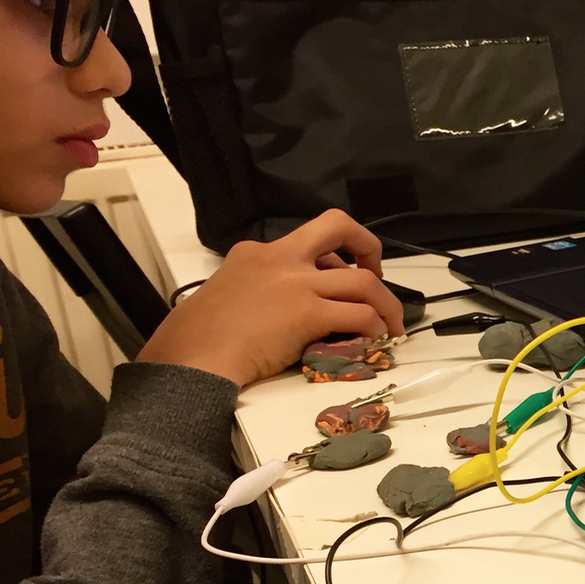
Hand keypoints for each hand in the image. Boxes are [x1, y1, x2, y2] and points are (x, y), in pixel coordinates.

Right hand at [137, 210, 404, 387]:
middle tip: (378, 275)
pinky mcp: (308, 312)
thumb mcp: (225, 294)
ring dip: (386, 303)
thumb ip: (253, 291)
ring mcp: (296, 283)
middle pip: (337, 226)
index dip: (329, 259)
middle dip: (368, 245)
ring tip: (391, 325)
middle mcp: (279, 258)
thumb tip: (274, 312)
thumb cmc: (196, 339)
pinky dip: (375, 326)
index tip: (337, 274)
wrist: (193, 358)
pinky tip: (375, 340)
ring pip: (363, 281)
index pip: (305, 241)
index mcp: (255, 253)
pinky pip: (359, 314)